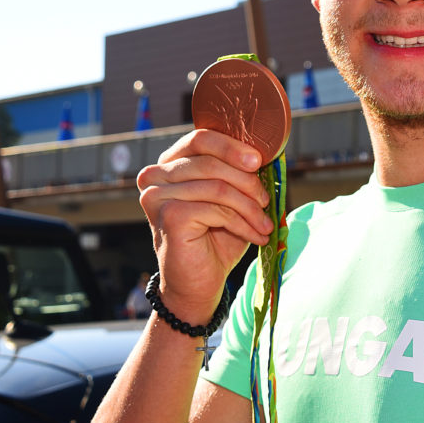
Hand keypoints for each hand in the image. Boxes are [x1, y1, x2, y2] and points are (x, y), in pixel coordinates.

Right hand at [136, 129, 273, 321]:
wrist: (198, 284)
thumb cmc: (215, 238)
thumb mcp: (231, 198)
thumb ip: (239, 173)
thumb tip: (264, 152)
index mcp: (170, 164)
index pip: (201, 138)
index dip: (232, 146)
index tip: (258, 161)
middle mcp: (156, 175)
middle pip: (211, 162)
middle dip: (247, 182)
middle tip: (266, 201)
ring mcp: (158, 196)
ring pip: (219, 187)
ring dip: (250, 208)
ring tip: (265, 224)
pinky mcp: (169, 216)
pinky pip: (217, 209)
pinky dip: (244, 223)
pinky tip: (256, 236)